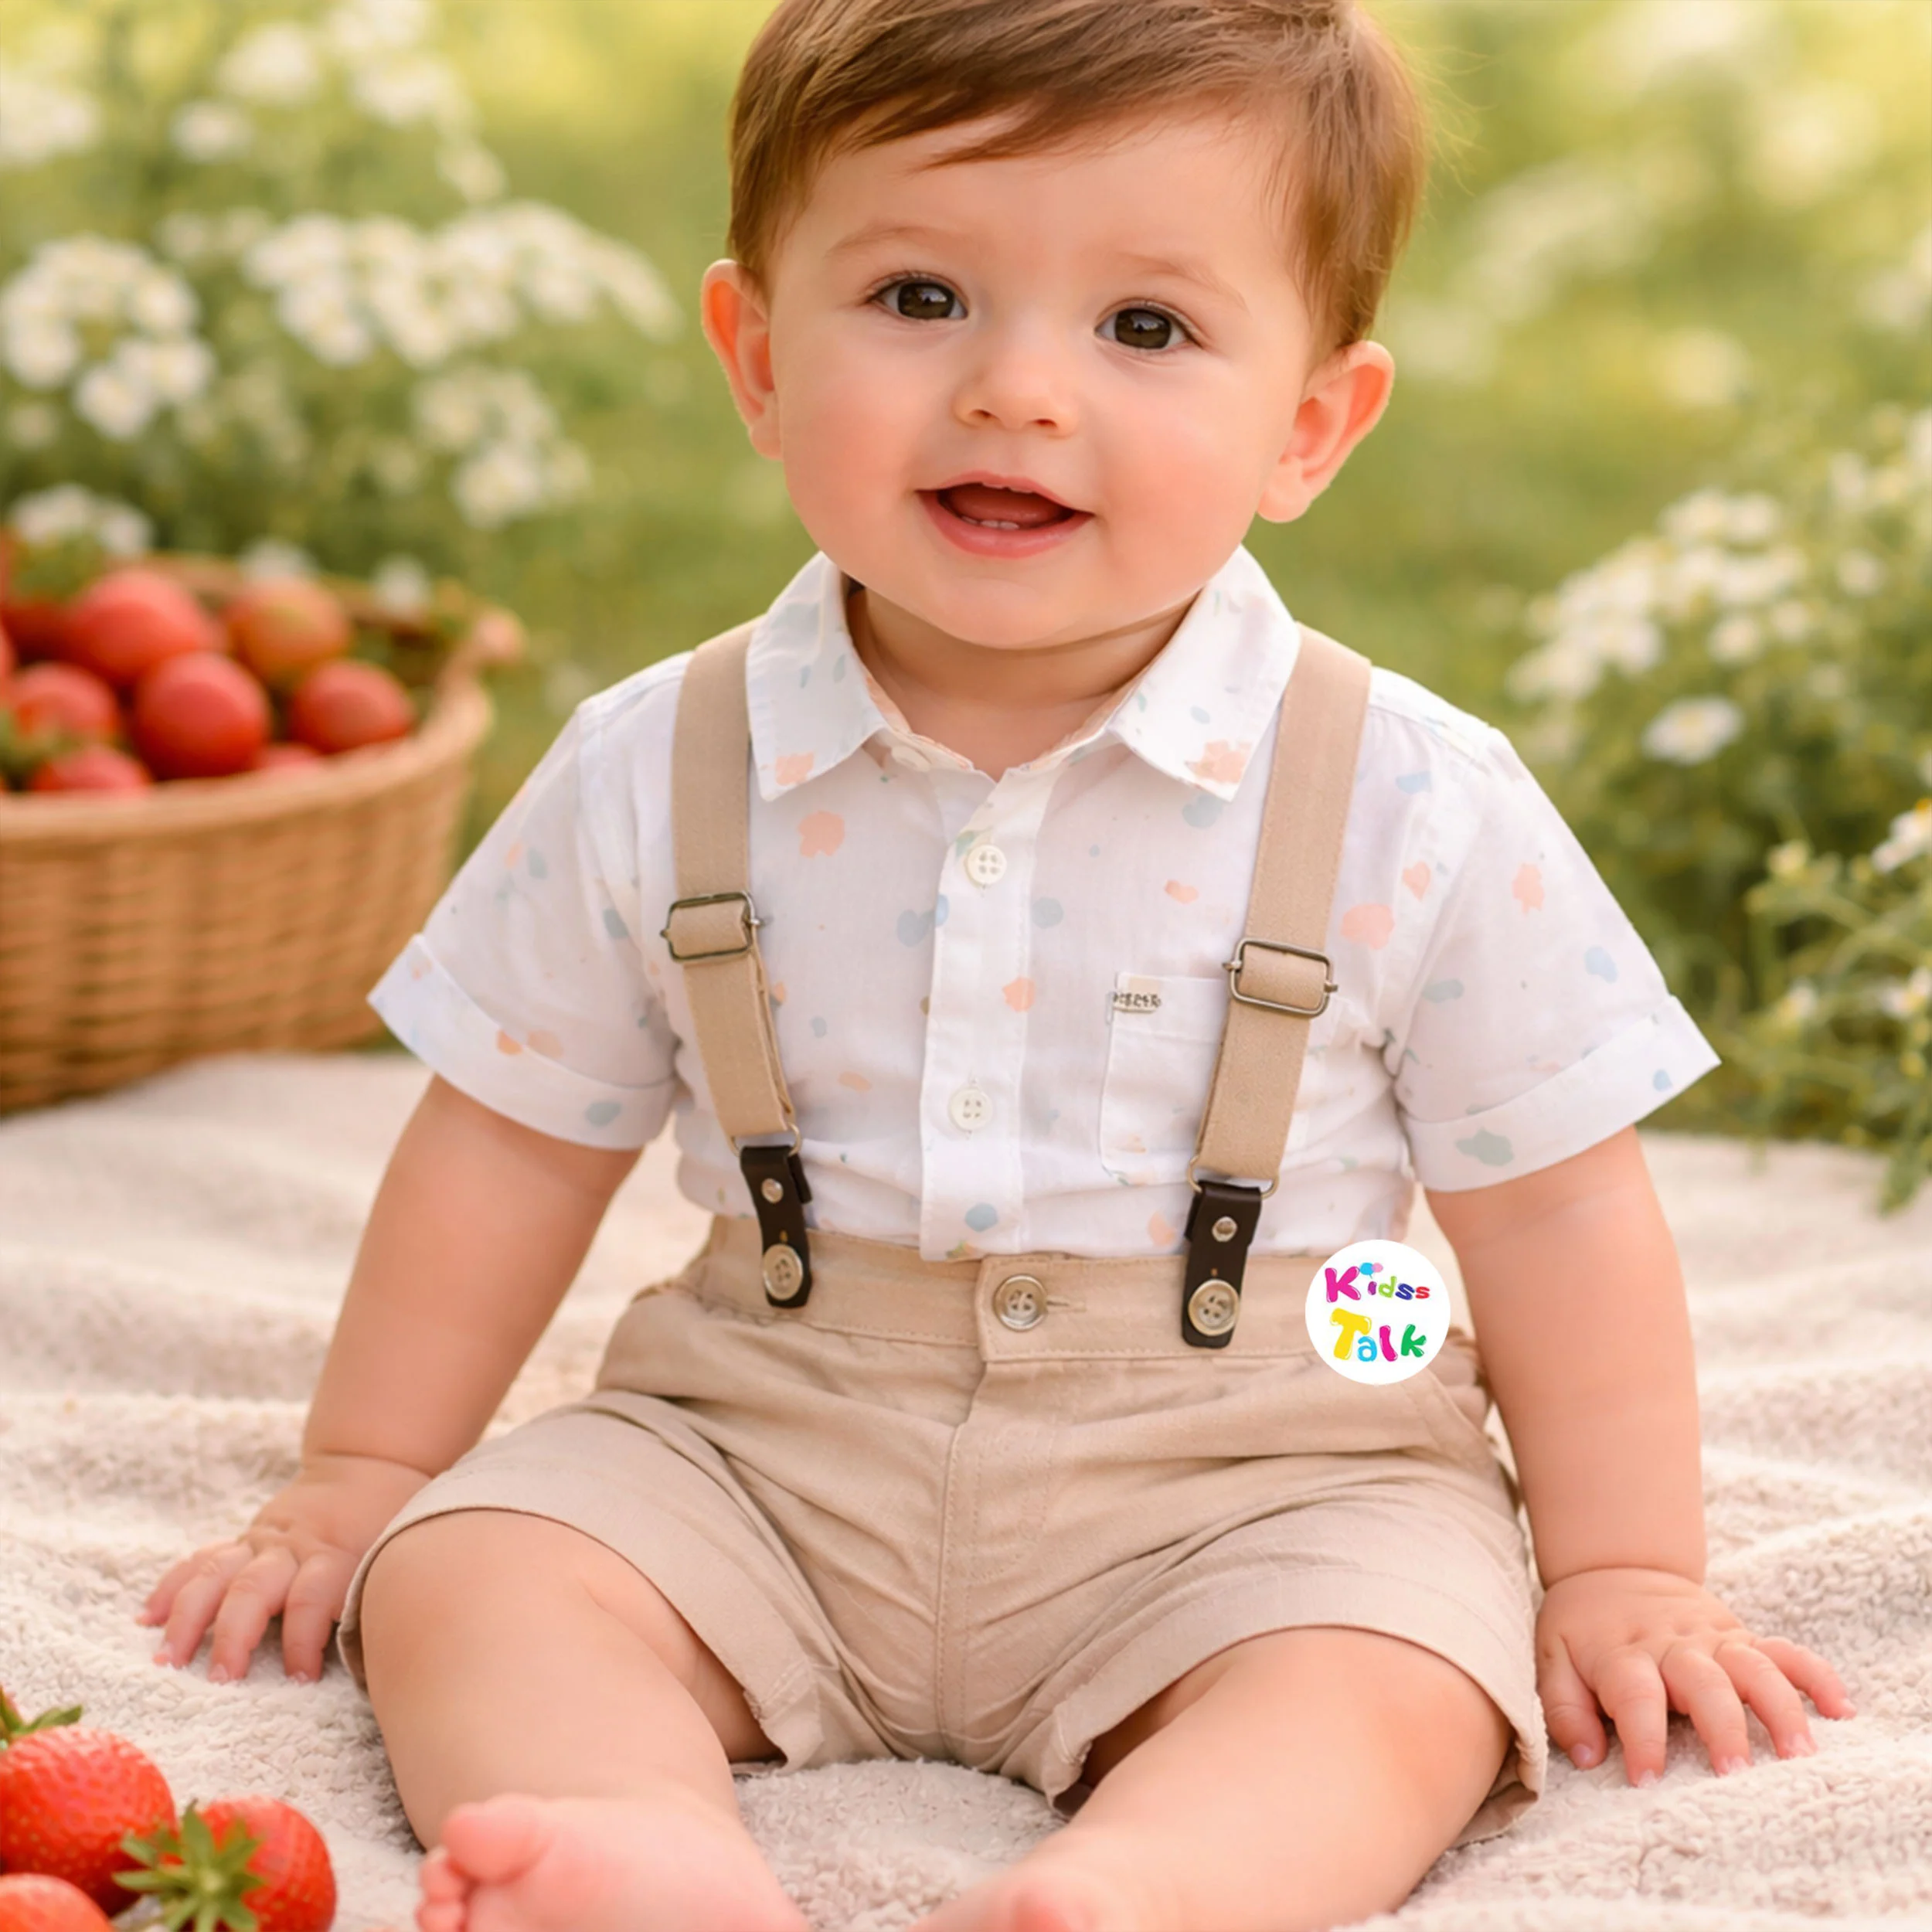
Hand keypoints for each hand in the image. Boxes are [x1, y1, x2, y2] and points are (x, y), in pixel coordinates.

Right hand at [139, 1452, 430, 1683]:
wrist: (370, 1467)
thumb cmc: (390, 1523)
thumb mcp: (397, 1553)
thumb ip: (383, 1594)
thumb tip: (390, 1654)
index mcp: (336, 1555)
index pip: (314, 1597)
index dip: (304, 1639)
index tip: (300, 1680)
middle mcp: (293, 1549)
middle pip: (255, 1589)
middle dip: (235, 1635)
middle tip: (220, 1679)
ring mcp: (262, 1542)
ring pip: (216, 1575)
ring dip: (189, 1618)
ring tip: (167, 1658)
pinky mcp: (244, 1539)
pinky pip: (201, 1561)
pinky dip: (173, 1587)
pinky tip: (147, 1618)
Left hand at [1536, 1566, 1854, 1783]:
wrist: (1614, 1565)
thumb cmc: (1582, 1627)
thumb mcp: (1551, 1657)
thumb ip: (1563, 1707)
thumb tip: (1588, 1757)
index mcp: (1622, 1653)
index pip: (1634, 1695)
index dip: (1642, 1738)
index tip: (1648, 1781)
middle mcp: (1673, 1645)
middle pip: (1704, 1682)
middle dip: (1721, 1726)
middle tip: (1734, 1773)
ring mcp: (1713, 1639)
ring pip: (1754, 1667)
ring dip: (1779, 1708)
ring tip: (1798, 1754)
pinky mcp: (1741, 1637)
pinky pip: (1786, 1651)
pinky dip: (1815, 1676)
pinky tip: (1839, 1710)